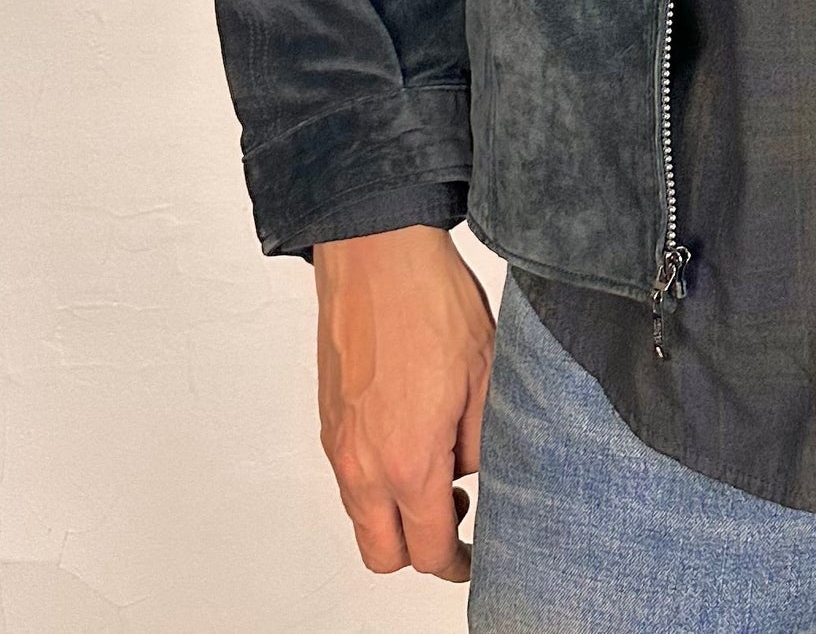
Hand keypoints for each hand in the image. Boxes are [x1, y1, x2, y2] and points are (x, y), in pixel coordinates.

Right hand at [313, 225, 494, 580]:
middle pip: (382, 555)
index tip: (474, 558)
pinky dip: (375, 479)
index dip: (456, 564)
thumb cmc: (430, 301)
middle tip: (454, 515)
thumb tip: (474, 475)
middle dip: (419, 551)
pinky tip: (407, 435)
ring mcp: (338, 444)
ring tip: (434, 464)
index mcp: (408, 462)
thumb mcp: (487, 375)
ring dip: (394, 514)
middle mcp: (363, 465)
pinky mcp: (328, 419)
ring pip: (360, 517)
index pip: (428, 552)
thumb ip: (483, 443)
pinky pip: (348, 476)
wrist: (377, 250)